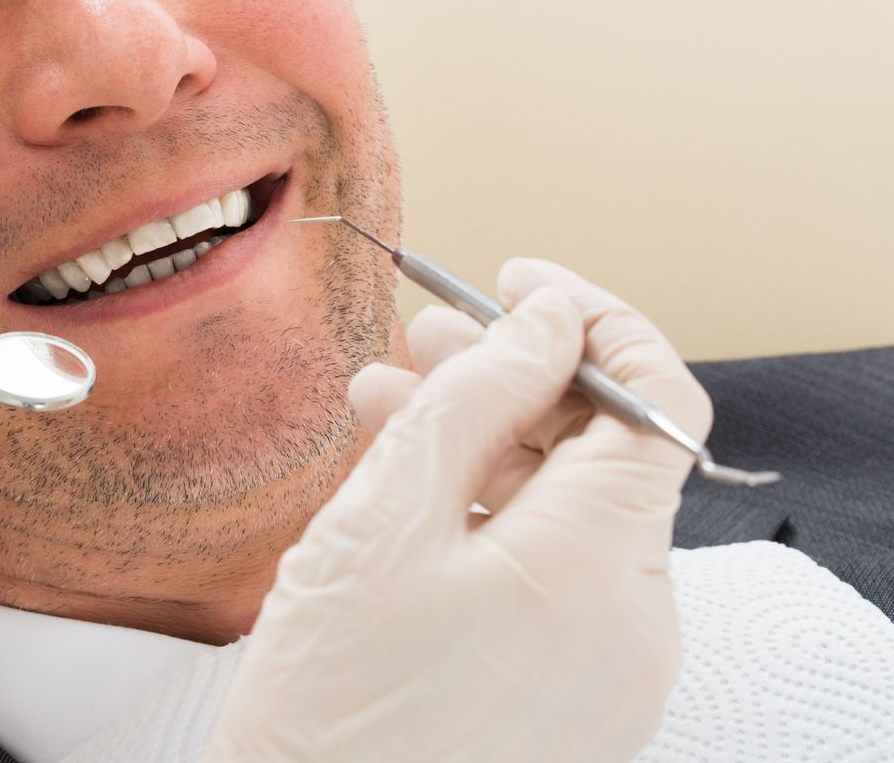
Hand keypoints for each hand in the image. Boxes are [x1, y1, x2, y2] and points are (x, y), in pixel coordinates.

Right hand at [201, 259, 711, 762]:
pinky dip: (493, 519)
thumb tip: (545, 321)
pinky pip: (555, 578)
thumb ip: (474, 399)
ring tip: (386, 404)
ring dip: (491, 445)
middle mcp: (633, 623)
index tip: (518, 286)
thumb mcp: (383, 519)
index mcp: (596, 569)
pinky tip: (409, 493)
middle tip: (425, 335)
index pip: (657, 401)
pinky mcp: (577, 700)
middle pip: (608, 456)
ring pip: (573, 514)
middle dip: (519, 379)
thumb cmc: (330, 700)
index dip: (592, 322)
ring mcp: (612, 671)